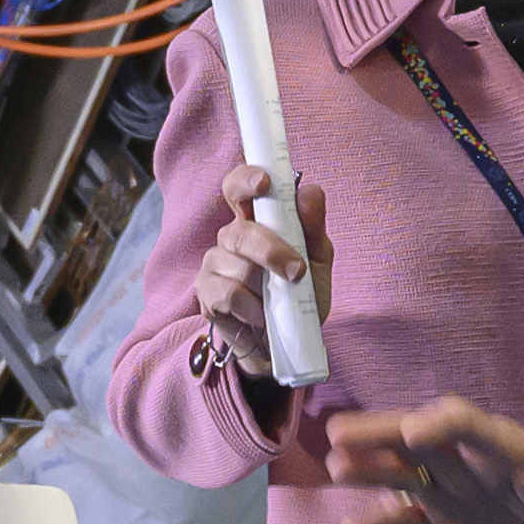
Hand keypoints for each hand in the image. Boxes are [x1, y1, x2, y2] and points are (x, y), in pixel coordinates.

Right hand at [189, 161, 321, 351]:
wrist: (285, 344)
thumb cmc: (299, 297)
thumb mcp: (317, 261)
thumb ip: (313, 227)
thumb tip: (309, 192)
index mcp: (255, 221)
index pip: (237, 188)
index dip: (246, 179)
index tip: (265, 182)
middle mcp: (230, 238)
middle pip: (240, 231)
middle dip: (271, 251)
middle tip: (297, 272)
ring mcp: (214, 265)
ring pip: (237, 266)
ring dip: (267, 289)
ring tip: (277, 303)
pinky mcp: (206, 294)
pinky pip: (228, 294)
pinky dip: (253, 308)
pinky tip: (260, 316)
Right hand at [316, 397, 523, 523]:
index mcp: (500, 447)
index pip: (467, 426)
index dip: (441, 425)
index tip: (414, 432)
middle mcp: (462, 462)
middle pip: (414, 440)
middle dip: (379, 434)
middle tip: (339, 434)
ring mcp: (446, 492)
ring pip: (400, 474)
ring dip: (368, 470)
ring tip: (334, 469)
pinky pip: (405, 522)